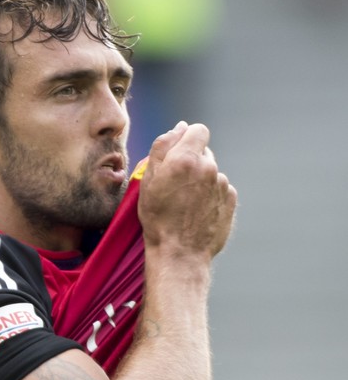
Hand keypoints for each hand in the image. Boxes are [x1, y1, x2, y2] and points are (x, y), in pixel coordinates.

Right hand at [138, 122, 236, 257]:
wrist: (179, 252)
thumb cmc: (158, 218)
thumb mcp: (148, 180)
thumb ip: (163, 147)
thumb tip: (180, 127)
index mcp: (187, 158)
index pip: (198, 130)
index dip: (188, 138)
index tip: (179, 152)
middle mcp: (209, 167)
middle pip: (204, 152)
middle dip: (192, 161)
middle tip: (176, 185)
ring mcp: (222, 185)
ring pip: (211, 172)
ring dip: (200, 180)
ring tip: (185, 202)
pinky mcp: (230, 200)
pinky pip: (220, 189)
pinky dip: (210, 195)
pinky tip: (197, 211)